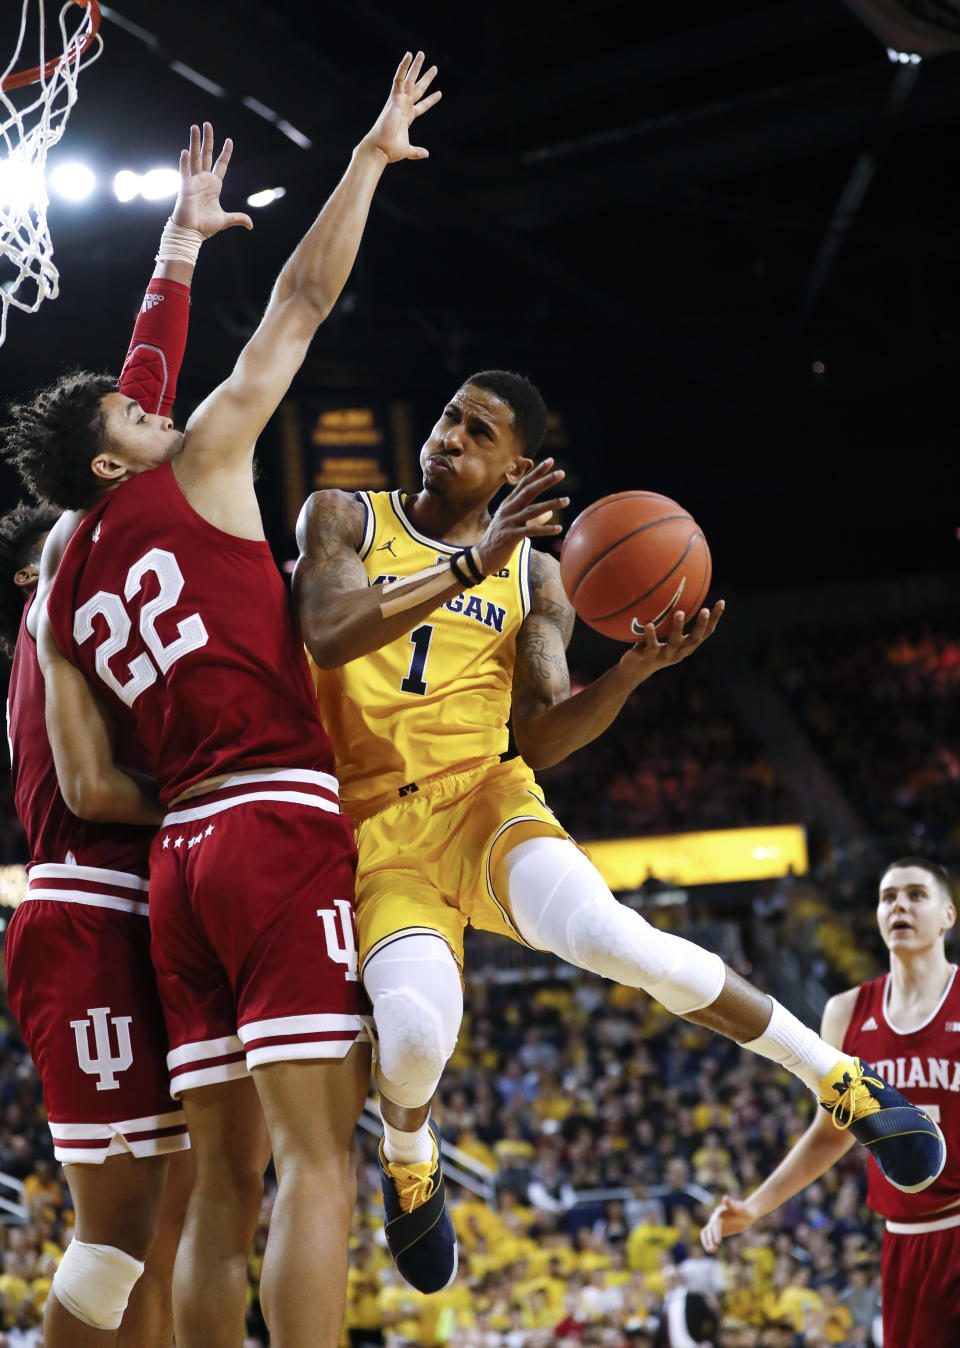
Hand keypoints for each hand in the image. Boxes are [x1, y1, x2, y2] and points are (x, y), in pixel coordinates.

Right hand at [171, 122, 252, 238]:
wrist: (192, 233)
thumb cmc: (205, 226)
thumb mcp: (225, 220)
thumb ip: (238, 218)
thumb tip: (251, 224)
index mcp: (214, 185)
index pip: (220, 164)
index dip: (225, 153)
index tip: (229, 140)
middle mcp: (203, 180)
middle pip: (206, 155)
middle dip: (207, 139)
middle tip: (207, 124)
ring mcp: (193, 181)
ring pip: (194, 157)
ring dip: (194, 142)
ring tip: (195, 127)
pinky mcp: (185, 187)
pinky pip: (185, 172)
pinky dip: (185, 162)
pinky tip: (186, 150)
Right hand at [362, 51, 441, 163]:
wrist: (381, 148)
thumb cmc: (390, 150)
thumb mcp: (408, 150)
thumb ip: (417, 151)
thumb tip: (426, 154)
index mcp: (407, 117)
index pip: (421, 106)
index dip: (430, 100)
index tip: (439, 94)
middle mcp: (404, 106)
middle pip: (417, 89)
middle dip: (426, 78)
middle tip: (434, 68)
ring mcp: (399, 100)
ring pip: (409, 79)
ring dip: (415, 67)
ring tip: (421, 54)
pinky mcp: (394, 97)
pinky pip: (399, 78)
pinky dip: (403, 66)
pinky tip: (409, 55)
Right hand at [475, 459, 568, 574]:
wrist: (481, 558)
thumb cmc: (500, 541)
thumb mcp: (516, 525)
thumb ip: (534, 519)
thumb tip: (550, 513)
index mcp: (509, 504)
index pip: (525, 484)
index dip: (537, 472)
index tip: (550, 461)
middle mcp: (508, 510)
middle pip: (529, 491)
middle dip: (545, 481)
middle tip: (561, 473)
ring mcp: (509, 522)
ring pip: (532, 510)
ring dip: (550, 504)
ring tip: (567, 500)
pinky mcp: (511, 537)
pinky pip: (530, 531)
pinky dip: (545, 529)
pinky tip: (558, 529)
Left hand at [619, 600, 724, 686]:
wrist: (634, 668)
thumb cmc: (651, 644)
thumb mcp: (664, 631)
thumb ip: (670, 618)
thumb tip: (675, 590)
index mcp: (686, 646)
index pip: (705, 633)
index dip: (714, 619)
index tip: (721, 602)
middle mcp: (679, 652)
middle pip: (695, 639)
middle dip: (701, 625)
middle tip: (705, 610)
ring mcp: (665, 656)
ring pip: (674, 643)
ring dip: (678, 628)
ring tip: (679, 613)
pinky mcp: (650, 658)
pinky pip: (651, 645)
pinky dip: (650, 635)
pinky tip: (649, 624)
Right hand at [700, 1194, 755, 1252]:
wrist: (747, 1214)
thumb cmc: (744, 1210)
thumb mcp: (740, 1208)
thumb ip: (732, 1204)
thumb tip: (725, 1198)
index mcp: (719, 1213)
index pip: (715, 1224)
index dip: (716, 1233)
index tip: (718, 1243)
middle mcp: (715, 1218)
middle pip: (708, 1229)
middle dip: (709, 1240)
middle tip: (712, 1250)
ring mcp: (716, 1225)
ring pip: (707, 1233)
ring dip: (707, 1242)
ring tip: (711, 1251)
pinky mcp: (718, 1231)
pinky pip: (710, 1237)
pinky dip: (710, 1243)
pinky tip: (713, 1250)